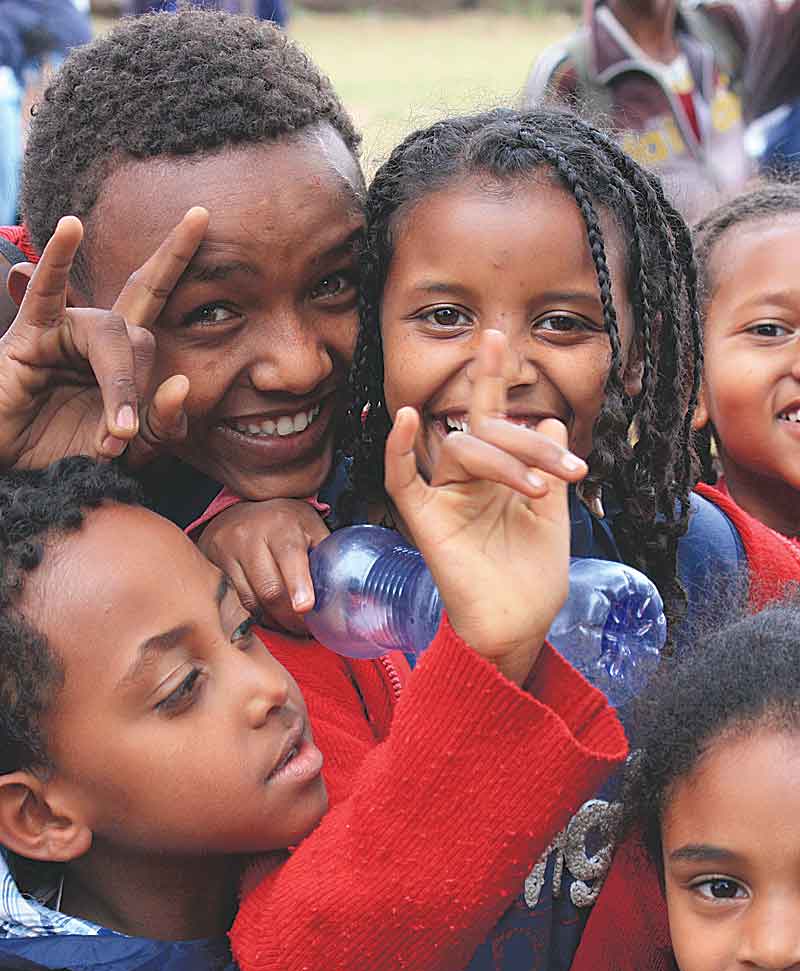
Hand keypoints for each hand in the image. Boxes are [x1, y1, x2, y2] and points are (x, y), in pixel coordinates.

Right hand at [0, 207, 208, 469]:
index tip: (202, 213)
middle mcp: (92, 334)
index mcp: (120, 352)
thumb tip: (180, 384)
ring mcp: (60, 332)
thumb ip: (163, 425)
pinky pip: (46, 294)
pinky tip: (70, 228)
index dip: (175, 257)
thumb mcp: (132, 450)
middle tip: (127, 436)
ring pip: (109, 333)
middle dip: (143, 386)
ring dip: (119, 386)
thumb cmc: (68, 455)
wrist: (20, 475)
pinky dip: (58, 261)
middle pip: (138, 330)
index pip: (154, 297)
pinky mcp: (27, 338)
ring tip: (115, 434)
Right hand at [198, 499, 329, 634]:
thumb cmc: (284, 523)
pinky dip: (253, 614)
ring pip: (250, 601)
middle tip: (305, 628)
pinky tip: (266, 614)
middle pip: (269, 589)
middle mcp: (250, 537)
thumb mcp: (310, 526)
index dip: (298, 585)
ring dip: (272, 620)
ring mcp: (227, 552)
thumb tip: (347, 590)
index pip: (289, 556)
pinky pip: (234, 602)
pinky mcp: (213, 566)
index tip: (305, 607)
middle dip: (291, 617)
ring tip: (287, 622)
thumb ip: (326, 554)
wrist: (242, 509)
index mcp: (282, 526)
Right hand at [384, 329, 586, 684]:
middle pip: (485, 428)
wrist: (519, 626)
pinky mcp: (426, 520)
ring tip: (539, 490)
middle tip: (568, 471)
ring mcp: (445, 497)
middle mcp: (468, 480)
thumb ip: (547, 469)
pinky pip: (401, 479)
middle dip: (529, 441)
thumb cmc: (534, 579)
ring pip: (462, 446)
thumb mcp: (554, 517)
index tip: (501, 337)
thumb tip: (550, 419)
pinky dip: (399, 448)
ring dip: (505, 459)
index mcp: (496, 474)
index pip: (491, 416)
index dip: (491, 375)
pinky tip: (407, 418)